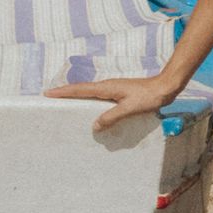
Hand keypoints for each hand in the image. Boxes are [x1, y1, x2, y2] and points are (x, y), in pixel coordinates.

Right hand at [46, 74, 181, 131]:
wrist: (165, 87)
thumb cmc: (149, 96)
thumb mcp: (130, 108)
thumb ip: (112, 116)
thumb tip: (94, 126)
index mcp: (106, 88)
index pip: (80, 89)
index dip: (63, 92)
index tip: (48, 93)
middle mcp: (107, 86)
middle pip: (81, 90)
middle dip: (65, 94)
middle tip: (50, 99)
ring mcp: (113, 89)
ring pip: (89, 94)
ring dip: (76, 98)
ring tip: (64, 106)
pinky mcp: (119, 94)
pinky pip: (98, 98)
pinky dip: (89, 101)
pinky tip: (90, 111)